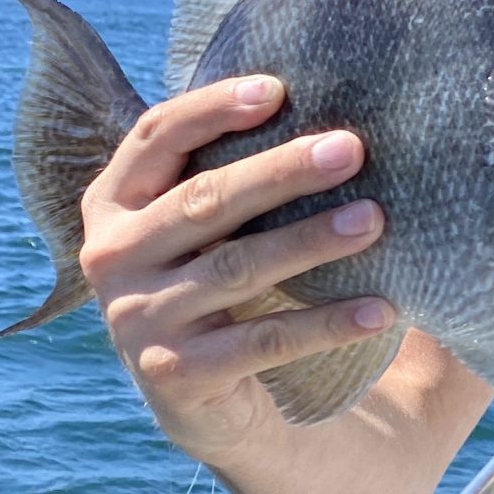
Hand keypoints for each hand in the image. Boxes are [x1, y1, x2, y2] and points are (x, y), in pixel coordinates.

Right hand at [78, 76, 391, 456]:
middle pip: (204, 201)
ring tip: (374, 220)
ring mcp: (137, 319)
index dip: (212, 108)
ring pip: (237, 268)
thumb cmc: (217, 288)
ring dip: (311, 241)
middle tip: (351, 149)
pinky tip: (382, 310)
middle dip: (281, 171)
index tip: (278, 89)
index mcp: (114, 204)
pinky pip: (264, 340)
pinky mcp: (175, 374)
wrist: (201, 404)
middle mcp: (112, 257)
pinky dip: (326, 324)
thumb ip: (227, 178)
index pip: (156, 136)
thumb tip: (330, 119)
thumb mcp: (201, 232)